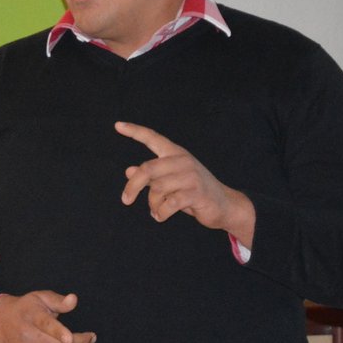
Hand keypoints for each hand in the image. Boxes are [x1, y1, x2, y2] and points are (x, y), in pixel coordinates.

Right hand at [0, 291, 96, 342]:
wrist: (2, 322)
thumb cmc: (27, 308)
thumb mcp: (41, 297)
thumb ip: (59, 300)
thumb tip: (73, 300)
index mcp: (32, 316)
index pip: (46, 325)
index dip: (59, 333)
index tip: (71, 338)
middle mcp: (27, 335)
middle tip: (86, 339)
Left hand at [116, 122, 255, 247]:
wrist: (225, 205)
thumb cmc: (194, 193)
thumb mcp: (171, 182)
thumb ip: (152, 176)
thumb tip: (128, 170)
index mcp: (175, 153)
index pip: (153, 138)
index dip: (135, 132)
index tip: (117, 126)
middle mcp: (182, 160)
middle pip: (147, 169)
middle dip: (133, 186)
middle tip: (125, 201)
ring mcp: (190, 176)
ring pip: (157, 189)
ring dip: (152, 204)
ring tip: (156, 212)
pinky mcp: (196, 192)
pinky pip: (169, 203)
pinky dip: (161, 213)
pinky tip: (161, 216)